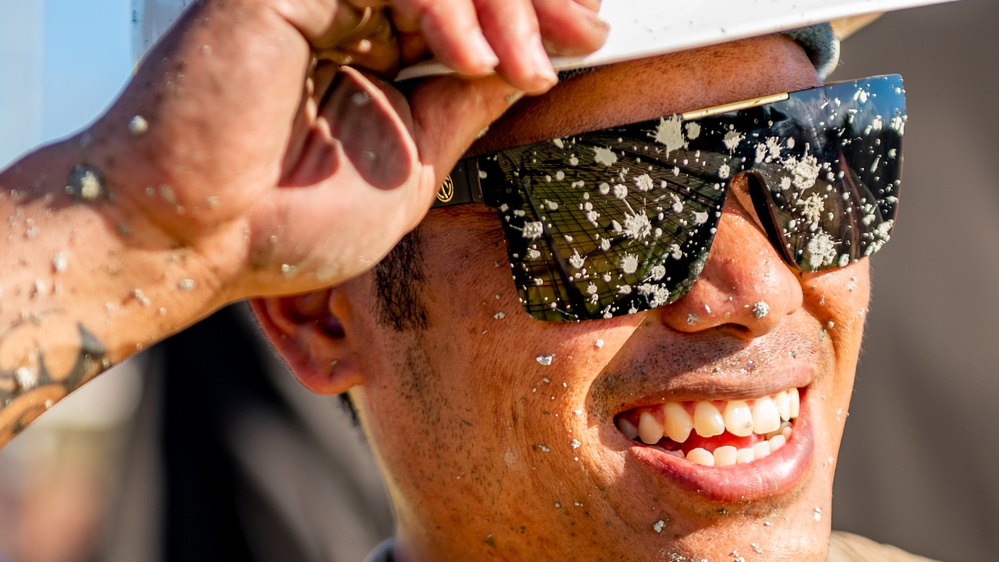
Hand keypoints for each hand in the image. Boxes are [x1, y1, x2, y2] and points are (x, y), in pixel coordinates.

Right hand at [86, 0, 606, 306]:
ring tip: (521, 66)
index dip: (532, 8)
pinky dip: (442, 0)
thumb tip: (528, 71)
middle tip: (579, 33)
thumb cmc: (288, 222)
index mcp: (373, 45)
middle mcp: (345, 7)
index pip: (468, 0)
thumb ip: (463, 107)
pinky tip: (468, 58)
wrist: (193, 245)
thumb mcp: (413, 165)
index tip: (584, 36)